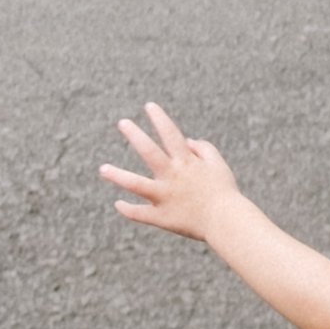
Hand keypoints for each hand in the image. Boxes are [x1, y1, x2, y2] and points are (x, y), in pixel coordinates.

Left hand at [101, 102, 240, 241]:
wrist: (227, 222)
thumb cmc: (224, 193)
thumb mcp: (218, 165)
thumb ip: (204, 149)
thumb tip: (188, 141)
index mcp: (187, 163)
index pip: (171, 134)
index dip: (160, 118)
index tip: (149, 106)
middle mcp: (172, 176)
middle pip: (149, 151)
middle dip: (135, 135)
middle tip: (122, 122)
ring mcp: (164, 197)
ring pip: (135, 184)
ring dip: (118, 175)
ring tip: (102, 169)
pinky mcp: (162, 217)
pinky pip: (140, 214)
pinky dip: (128, 209)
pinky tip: (118, 204)